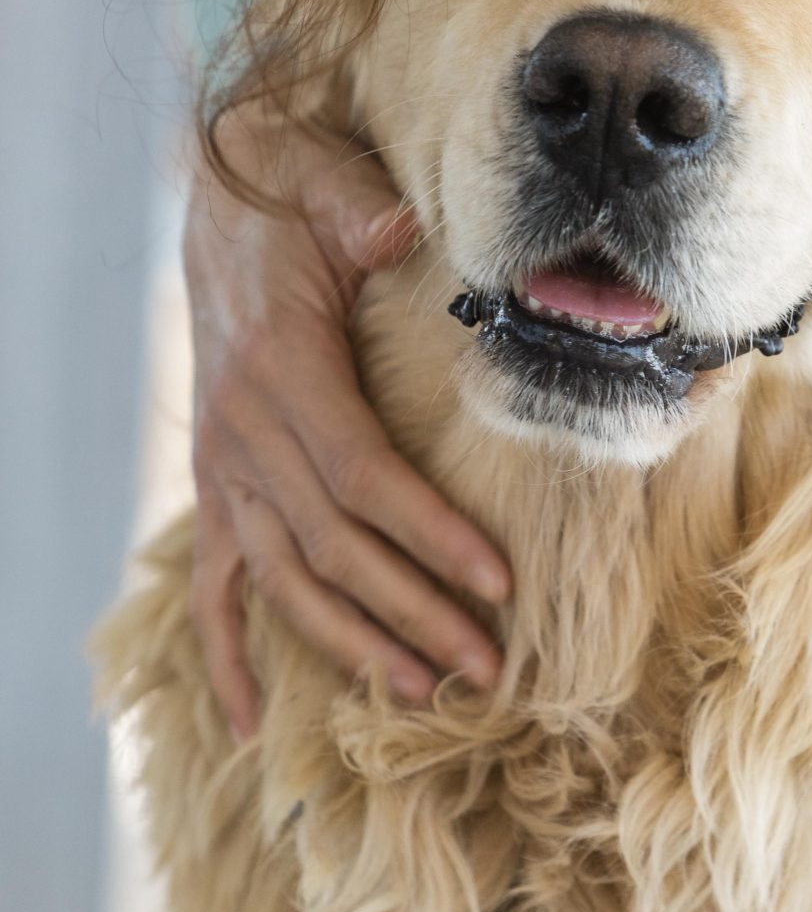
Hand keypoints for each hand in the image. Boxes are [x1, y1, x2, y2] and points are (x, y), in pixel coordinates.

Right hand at [184, 102, 511, 739]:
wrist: (225, 202)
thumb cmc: (295, 197)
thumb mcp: (326, 185)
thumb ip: (359, 209)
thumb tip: (398, 226)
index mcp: (282, 370)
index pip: (363, 475)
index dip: (429, 534)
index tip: (497, 581)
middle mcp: (241, 433)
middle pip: (335, 546)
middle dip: (414, 612)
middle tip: (488, 668)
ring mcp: (222, 469)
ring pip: (287, 579)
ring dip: (353, 644)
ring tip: (424, 694)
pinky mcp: (215, 486)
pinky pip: (214, 588)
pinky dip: (229, 658)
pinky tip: (251, 726)